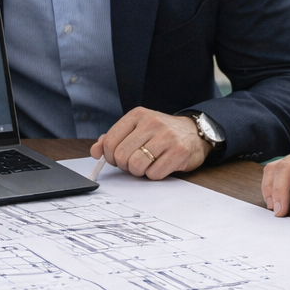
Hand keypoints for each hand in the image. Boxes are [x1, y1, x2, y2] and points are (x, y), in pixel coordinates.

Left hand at [91, 108, 209, 179]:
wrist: (194, 133)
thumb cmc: (160, 133)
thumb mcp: (136, 129)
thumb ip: (114, 138)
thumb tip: (95, 151)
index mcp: (138, 115)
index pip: (111, 141)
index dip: (110, 156)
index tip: (116, 159)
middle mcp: (152, 122)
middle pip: (122, 155)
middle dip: (125, 166)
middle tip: (133, 164)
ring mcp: (167, 136)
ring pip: (137, 165)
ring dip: (139, 172)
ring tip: (147, 165)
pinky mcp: (179, 151)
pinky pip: (154, 173)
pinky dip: (154, 175)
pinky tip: (160, 166)